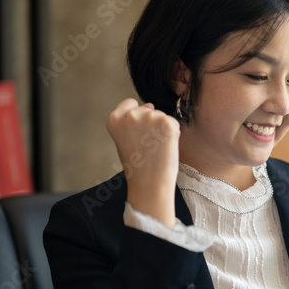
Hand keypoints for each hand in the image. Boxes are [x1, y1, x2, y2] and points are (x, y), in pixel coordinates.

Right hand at [106, 98, 180, 224]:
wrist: (149, 184)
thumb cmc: (138, 166)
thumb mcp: (125, 139)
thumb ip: (133, 121)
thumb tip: (150, 104)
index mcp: (114, 119)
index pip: (129, 104)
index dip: (137, 119)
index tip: (137, 135)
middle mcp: (130, 115)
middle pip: (148, 110)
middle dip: (151, 125)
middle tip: (147, 147)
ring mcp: (149, 117)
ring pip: (161, 116)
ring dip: (162, 130)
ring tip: (155, 149)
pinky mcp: (167, 123)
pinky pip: (173, 123)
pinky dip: (173, 134)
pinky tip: (165, 147)